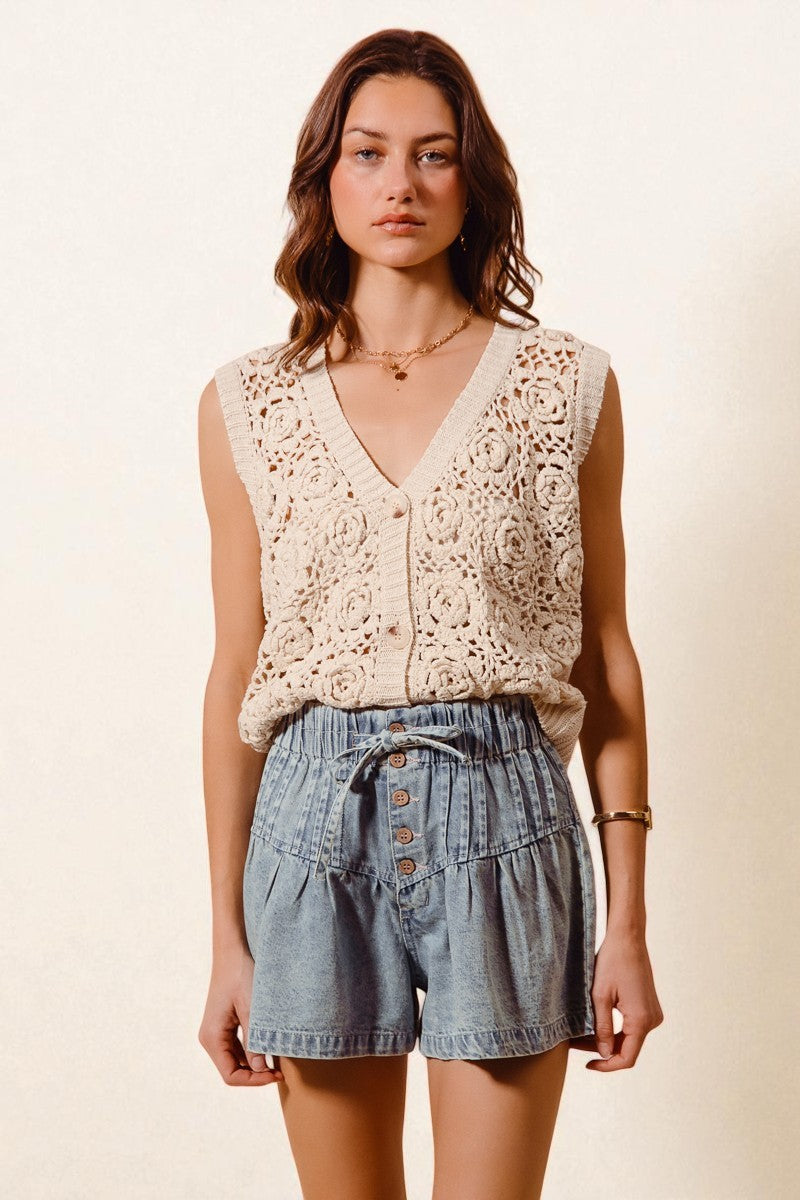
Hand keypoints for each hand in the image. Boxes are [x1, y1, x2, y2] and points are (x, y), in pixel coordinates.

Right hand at [198, 946, 284, 1085]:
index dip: (254, 1081)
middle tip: (281, 1071)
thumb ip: (255, 1040)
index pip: (231, 1075)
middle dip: (256, 1074)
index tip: (276, 1075)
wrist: (232, 950)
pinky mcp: (224, 1025)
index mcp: (212, 1037)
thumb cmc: (241, 974)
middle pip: (232, 1070)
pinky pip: (237, 1047)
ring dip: (255, 1063)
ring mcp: (216, 1032)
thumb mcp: (252, 1008)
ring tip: (278, 1060)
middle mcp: (210, 1038)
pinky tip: (269, 1046)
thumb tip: (262, 1069)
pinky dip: (252, 1051)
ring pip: (235, 1060)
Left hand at [568, 929, 663, 1070]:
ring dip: (608, 1040)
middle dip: (603, 1051)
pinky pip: (633, 1027)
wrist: (627, 938)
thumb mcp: (600, 996)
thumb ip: (603, 1028)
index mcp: (642, 1020)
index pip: (626, 1058)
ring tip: (583, 1034)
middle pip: (628, 1049)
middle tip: (577, 1044)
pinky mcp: (649, 1007)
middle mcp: (652, 1020)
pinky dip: (616, 1030)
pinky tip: (596, 1025)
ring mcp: (653, 1014)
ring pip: (630, 1039)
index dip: (607, 1066)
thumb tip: (605, 1054)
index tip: (588, 1064)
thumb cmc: (612, 962)